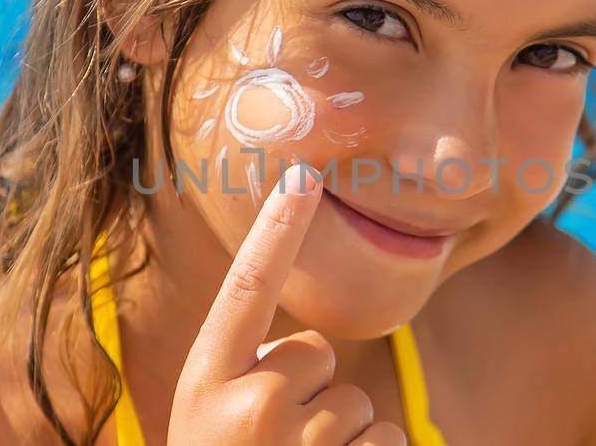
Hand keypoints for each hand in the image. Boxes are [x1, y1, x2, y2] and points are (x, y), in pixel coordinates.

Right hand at [169, 165, 405, 445]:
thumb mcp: (208, 416)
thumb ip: (246, 374)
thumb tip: (308, 354)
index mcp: (207, 381)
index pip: (247, 289)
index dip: (276, 231)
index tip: (302, 177)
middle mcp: (252, 405)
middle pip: (318, 353)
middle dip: (312, 394)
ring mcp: (300, 441)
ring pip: (357, 402)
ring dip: (340, 437)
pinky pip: (388, 436)